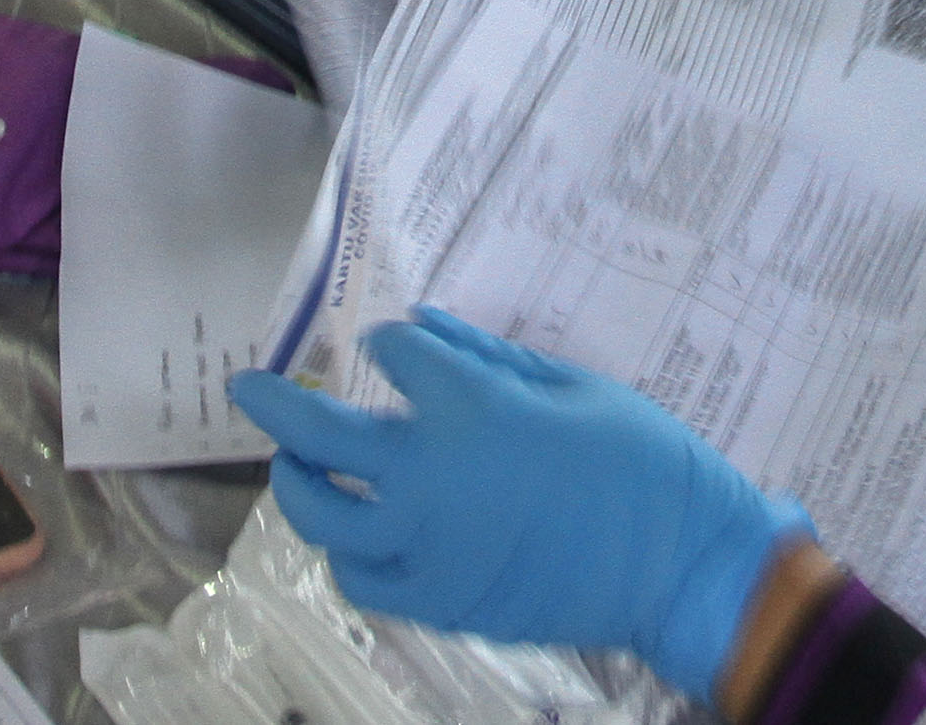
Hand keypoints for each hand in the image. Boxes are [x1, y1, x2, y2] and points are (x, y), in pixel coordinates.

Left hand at [230, 309, 809, 701]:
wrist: (679, 563)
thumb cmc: (639, 459)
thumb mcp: (571, 385)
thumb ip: (489, 356)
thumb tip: (426, 324)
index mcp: (472, 408)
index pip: (395, 357)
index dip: (391, 344)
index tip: (394, 344)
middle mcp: (431, 475)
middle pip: (319, 437)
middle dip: (272, 405)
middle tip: (246, 388)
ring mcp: (429, 546)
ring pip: (323, 518)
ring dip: (298, 485)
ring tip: (293, 467)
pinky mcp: (441, 602)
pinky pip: (362, 579)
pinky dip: (344, 554)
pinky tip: (354, 535)